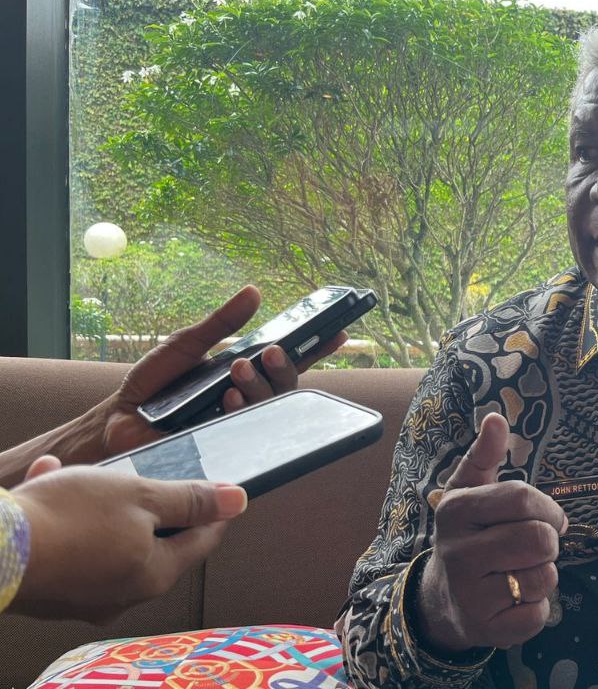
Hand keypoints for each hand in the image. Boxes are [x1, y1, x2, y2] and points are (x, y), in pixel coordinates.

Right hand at [9, 456, 247, 622]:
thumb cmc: (69, 519)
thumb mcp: (140, 496)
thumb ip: (190, 499)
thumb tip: (238, 501)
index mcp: (154, 576)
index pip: (200, 543)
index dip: (213, 514)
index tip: (222, 496)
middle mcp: (121, 596)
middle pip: (152, 544)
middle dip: (151, 506)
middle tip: (154, 479)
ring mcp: (81, 597)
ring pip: (104, 540)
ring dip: (99, 503)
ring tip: (85, 472)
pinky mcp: (47, 589)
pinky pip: (66, 546)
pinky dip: (63, 514)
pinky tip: (48, 478)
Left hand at [98, 285, 347, 459]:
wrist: (119, 421)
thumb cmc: (153, 385)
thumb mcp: (187, 345)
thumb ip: (222, 323)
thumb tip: (254, 292)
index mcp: (244, 374)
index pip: (289, 362)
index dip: (316, 349)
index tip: (338, 332)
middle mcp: (248, 399)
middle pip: (287, 386)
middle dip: (284, 368)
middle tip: (268, 352)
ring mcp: (239, 424)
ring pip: (273, 407)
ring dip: (261, 386)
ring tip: (236, 374)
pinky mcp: (227, 445)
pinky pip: (251, 430)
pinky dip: (242, 409)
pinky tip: (228, 399)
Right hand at [415, 413, 566, 652]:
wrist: (443, 599)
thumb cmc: (469, 536)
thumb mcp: (470, 491)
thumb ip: (485, 454)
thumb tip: (495, 418)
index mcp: (456, 510)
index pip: (523, 498)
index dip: (549, 509)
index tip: (547, 517)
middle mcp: (458, 552)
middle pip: (540, 540)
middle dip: (548, 543)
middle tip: (531, 547)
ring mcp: (471, 593)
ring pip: (544, 577)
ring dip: (542, 575)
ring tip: (518, 572)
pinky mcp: (487, 629)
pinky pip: (538, 614)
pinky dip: (536, 608)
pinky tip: (513, 600)